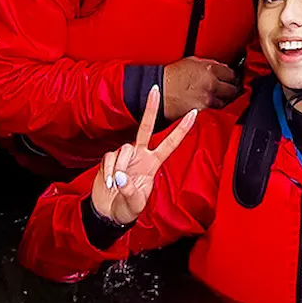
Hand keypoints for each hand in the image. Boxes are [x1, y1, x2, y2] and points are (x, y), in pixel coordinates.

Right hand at [91, 86, 196, 225]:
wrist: (108, 212)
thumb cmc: (127, 208)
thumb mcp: (135, 204)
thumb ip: (130, 190)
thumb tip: (122, 176)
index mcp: (154, 163)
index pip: (170, 143)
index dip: (182, 129)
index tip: (193, 113)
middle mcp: (141, 155)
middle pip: (146, 127)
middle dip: (150, 108)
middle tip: (155, 90)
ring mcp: (125, 156)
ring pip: (124, 149)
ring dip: (119, 167)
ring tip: (117, 184)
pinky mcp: (110, 159)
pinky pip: (110, 158)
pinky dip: (108, 171)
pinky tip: (109, 182)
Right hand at [162, 57, 238, 118]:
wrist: (159, 91)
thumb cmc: (170, 76)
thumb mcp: (190, 61)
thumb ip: (208, 63)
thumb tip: (219, 66)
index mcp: (209, 69)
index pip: (231, 74)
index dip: (230, 76)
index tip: (229, 78)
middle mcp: (211, 84)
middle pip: (232, 89)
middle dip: (229, 89)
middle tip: (226, 89)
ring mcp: (207, 98)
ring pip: (224, 102)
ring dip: (221, 100)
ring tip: (214, 97)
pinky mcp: (202, 110)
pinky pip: (213, 110)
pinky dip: (212, 108)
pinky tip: (206, 103)